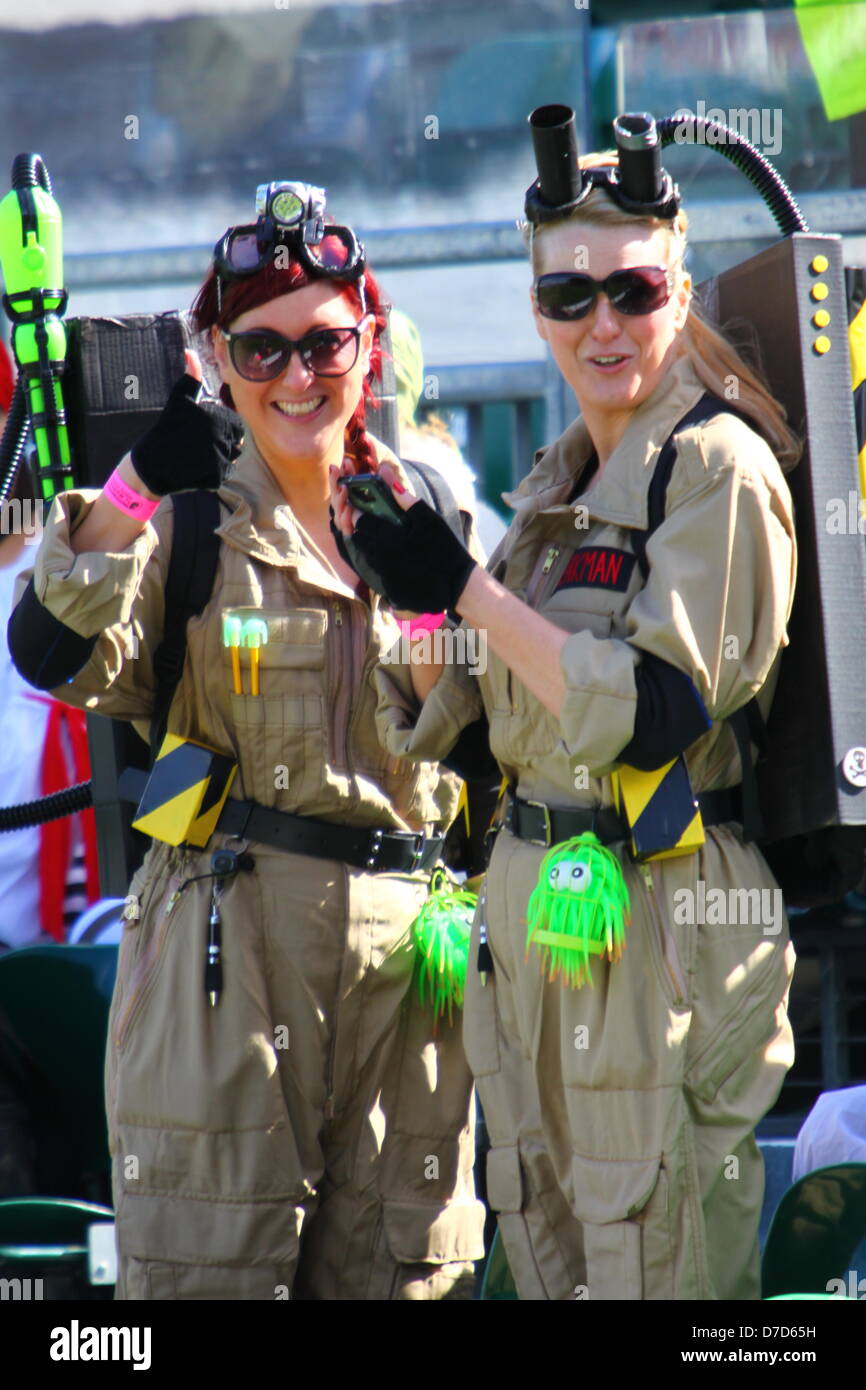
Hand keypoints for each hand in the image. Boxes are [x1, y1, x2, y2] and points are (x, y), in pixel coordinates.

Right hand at [129, 350, 243, 495]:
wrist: (151, 464)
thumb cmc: (167, 428)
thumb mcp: (179, 399)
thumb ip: (191, 378)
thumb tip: (190, 353)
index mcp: (217, 417)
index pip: (236, 425)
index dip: (223, 429)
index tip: (205, 432)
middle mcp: (221, 436)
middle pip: (236, 443)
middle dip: (222, 444)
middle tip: (200, 446)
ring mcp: (220, 458)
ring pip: (231, 458)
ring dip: (220, 459)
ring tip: (199, 456)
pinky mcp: (217, 477)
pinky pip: (224, 474)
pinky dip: (213, 473)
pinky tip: (196, 468)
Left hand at [329, 460, 475, 612]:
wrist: (458, 585)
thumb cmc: (445, 549)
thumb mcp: (430, 520)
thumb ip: (407, 500)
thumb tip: (390, 480)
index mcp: (387, 539)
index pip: (359, 522)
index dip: (358, 512)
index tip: (363, 506)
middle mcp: (380, 559)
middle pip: (359, 540)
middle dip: (363, 530)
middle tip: (375, 522)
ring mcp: (384, 577)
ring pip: (368, 557)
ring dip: (372, 546)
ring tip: (387, 539)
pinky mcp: (391, 589)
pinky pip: (379, 573)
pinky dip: (384, 563)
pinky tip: (398, 559)